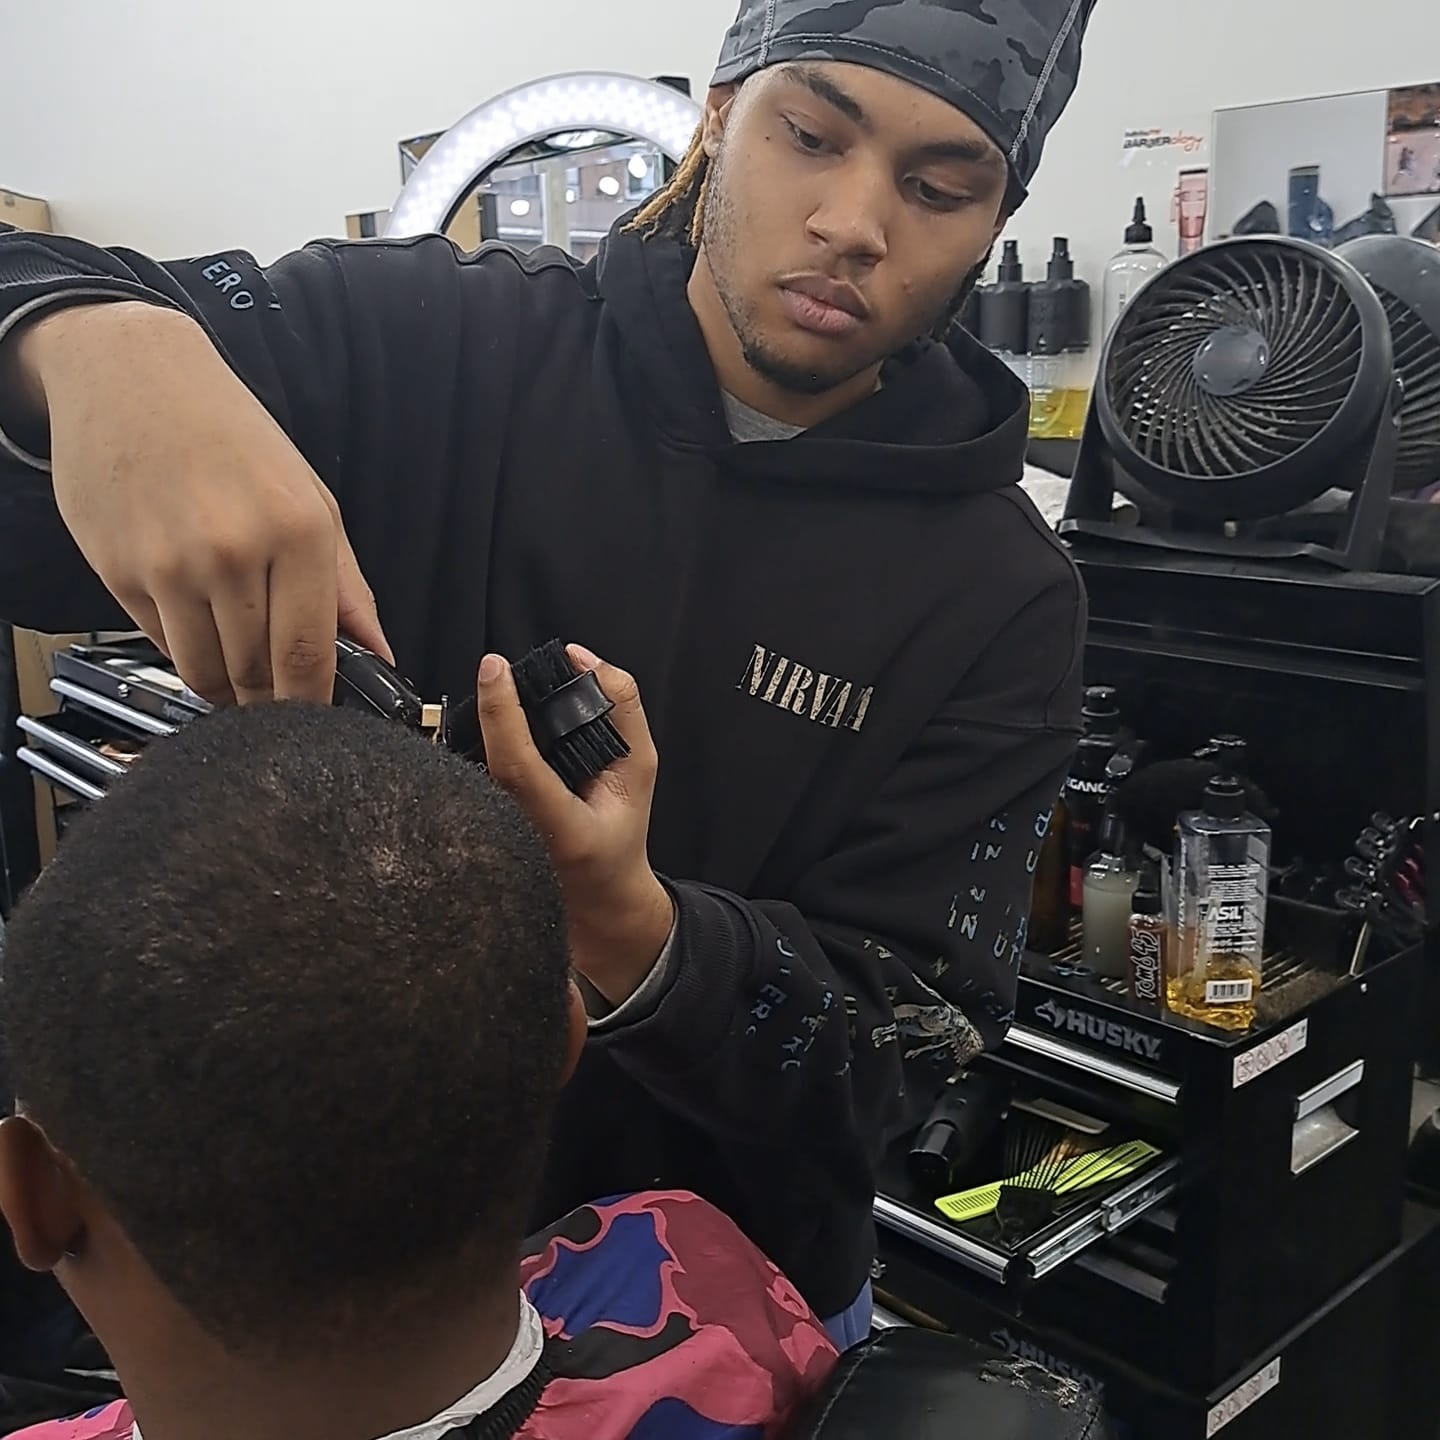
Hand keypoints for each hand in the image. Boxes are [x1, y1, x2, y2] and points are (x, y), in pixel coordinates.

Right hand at [14, 301, 389, 703]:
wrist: (131, 377)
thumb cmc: (232, 437)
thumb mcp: (312, 499)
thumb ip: (347, 586)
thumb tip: (380, 654)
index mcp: (297, 532)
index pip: (309, 655)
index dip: (313, 704)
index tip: (318, 725)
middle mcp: (234, 551)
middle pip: (256, 673)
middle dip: (271, 703)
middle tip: (278, 704)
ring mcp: (171, 564)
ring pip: (205, 671)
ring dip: (226, 688)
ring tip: (238, 674)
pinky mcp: (118, 572)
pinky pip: (162, 643)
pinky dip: (184, 649)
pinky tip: (195, 622)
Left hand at [477, 644, 673, 1003]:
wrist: (595, 894)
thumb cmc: (619, 833)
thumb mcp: (640, 768)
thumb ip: (621, 709)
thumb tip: (582, 658)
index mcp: (561, 827)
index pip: (517, 764)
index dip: (501, 712)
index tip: (495, 667)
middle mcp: (515, 836)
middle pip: (486, 757)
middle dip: (492, 706)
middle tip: (505, 674)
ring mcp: (488, 836)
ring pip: (473, 764)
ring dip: (487, 724)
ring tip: (510, 705)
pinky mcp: (473, 827)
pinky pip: (474, 773)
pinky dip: (487, 745)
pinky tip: (505, 737)